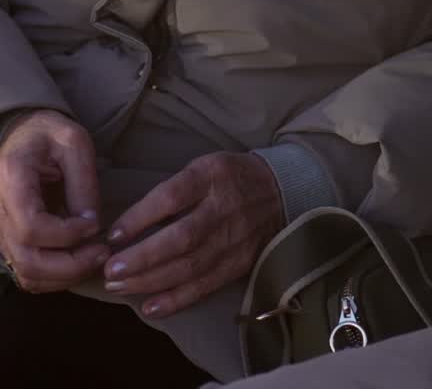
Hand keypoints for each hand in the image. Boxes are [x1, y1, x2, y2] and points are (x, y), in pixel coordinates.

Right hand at [0, 109, 105, 291]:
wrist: (24, 133)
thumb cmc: (49, 133)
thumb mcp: (74, 143)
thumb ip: (82, 182)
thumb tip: (91, 224)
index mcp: (12, 180)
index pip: (31, 226)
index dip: (66, 235)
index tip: (94, 224)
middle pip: (26, 259)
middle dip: (69, 265)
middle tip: (101, 253)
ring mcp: (1, 229)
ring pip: (25, 272)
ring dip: (63, 276)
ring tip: (94, 258)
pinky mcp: (10, 239)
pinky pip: (26, 271)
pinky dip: (53, 277)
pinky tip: (78, 262)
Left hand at [103, 152, 282, 317]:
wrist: (278, 191)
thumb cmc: (228, 177)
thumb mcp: (203, 167)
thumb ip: (173, 191)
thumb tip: (129, 224)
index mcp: (211, 176)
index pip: (172, 197)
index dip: (140, 217)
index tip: (114, 234)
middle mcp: (223, 208)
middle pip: (180, 238)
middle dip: (142, 257)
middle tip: (110, 269)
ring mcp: (233, 239)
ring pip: (190, 266)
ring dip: (151, 281)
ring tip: (119, 286)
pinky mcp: (239, 263)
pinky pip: (205, 286)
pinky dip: (176, 300)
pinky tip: (150, 307)